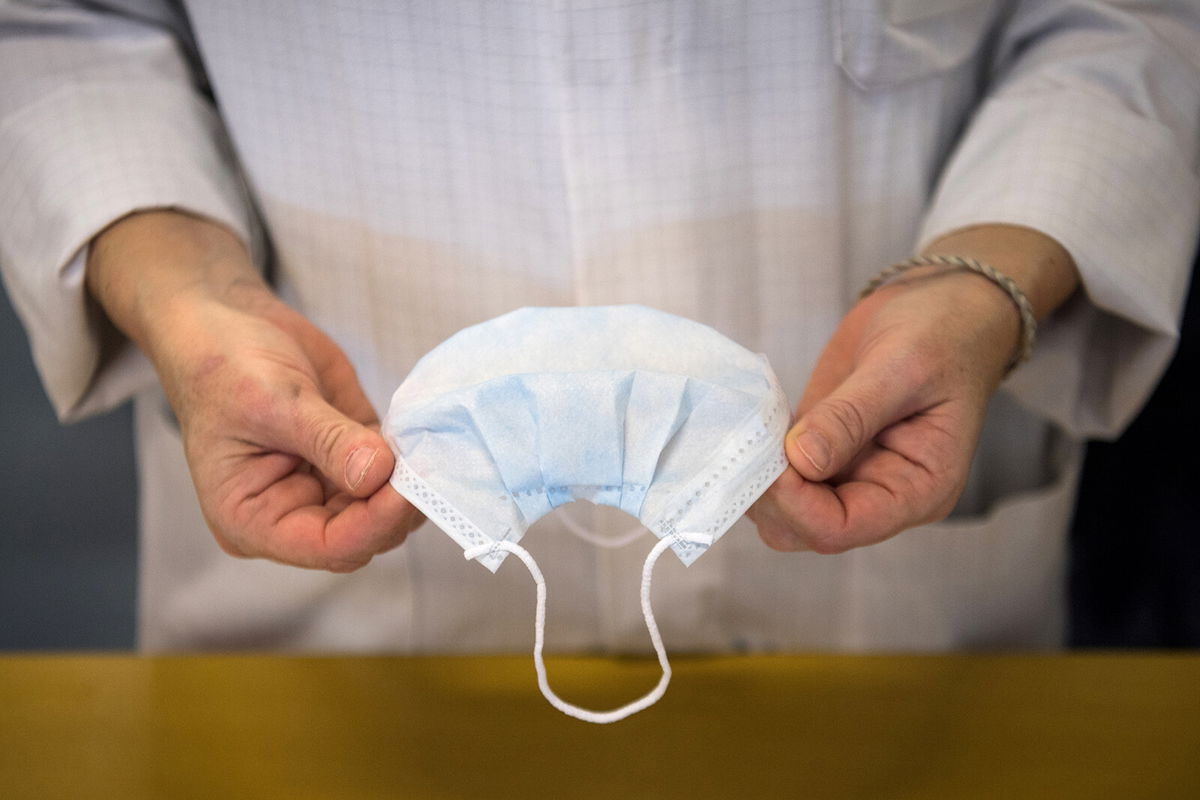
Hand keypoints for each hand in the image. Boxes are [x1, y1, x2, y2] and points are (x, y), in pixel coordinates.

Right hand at [87, 211, 421, 570]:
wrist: (225, 322)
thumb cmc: (222, 366)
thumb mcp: (273, 401)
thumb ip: (329, 440)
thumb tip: (379, 473)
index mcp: (252, 519)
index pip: (328, 546)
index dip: (374, 523)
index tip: (409, 487)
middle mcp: (290, 513)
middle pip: (363, 534)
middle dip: (396, 504)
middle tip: (430, 463)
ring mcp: (323, 487)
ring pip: (383, 509)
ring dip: (409, 483)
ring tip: (429, 447)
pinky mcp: (350, 458)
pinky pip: (389, 474)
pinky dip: (410, 460)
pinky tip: (423, 436)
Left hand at [749, 224, 1078, 553]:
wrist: (944, 304)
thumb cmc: (943, 332)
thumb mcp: (902, 367)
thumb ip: (850, 416)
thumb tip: (800, 460)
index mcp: (918, 490)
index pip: (842, 528)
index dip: (797, 503)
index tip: (773, 455)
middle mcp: (882, 494)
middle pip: (806, 529)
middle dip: (772, 495)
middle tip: (752, 440)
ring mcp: (850, 475)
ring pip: (786, 509)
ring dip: (759, 477)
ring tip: (752, 427)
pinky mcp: (824, 451)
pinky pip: (781, 473)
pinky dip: (759, 455)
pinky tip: (753, 423)